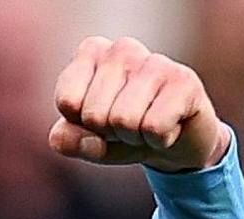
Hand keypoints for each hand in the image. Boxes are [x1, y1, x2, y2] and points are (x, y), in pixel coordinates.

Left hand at [49, 36, 229, 172]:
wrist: (176, 143)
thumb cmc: (124, 134)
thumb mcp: (88, 142)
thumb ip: (68, 141)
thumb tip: (60, 137)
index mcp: (91, 53)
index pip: (67, 101)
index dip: (81, 124)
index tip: (100, 118)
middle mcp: (121, 49)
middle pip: (95, 115)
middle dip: (110, 133)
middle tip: (128, 124)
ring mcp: (154, 61)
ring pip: (124, 120)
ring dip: (135, 137)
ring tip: (147, 125)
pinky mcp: (183, 80)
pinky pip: (154, 127)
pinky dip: (159, 139)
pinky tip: (169, 125)